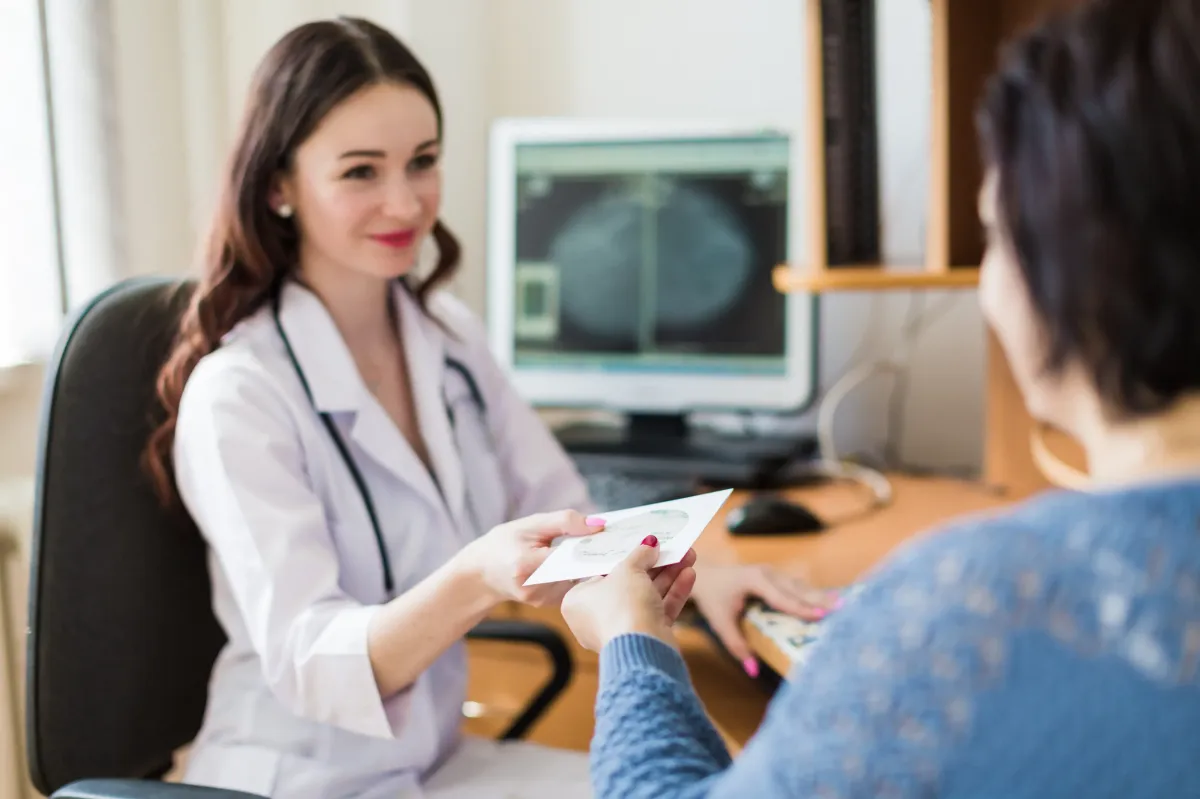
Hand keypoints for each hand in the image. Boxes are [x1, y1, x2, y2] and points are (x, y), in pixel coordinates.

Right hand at [459, 510, 604, 607]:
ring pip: (578, 580)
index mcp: (526, 564)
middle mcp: (533, 586)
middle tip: (615, 543)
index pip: (568, 556)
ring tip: (600, 550)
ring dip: (590, 566)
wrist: (481, 574)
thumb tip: (598, 524)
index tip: (613, 538)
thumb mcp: (529, 524)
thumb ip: (564, 521)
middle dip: (595, 555)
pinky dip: (579, 574)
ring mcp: (541, 599)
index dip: (592, 547)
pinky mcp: (547, 604)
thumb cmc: (503, 543)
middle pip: (577, 570)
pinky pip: (572, 587)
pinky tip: (582, 563)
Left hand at [561, 536, 698, 651]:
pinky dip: (673, 594)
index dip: (623, 556)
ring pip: (647, 596)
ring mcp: (621, 629)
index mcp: (577, 600)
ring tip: (689, 556)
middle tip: (672, 548)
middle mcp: (596, 617)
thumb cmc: (621, 606)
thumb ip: (639, 555)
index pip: (601, 572)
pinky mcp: (643, 638)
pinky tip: (690, 575)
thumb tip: (650, 544)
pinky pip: (658, 611)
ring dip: (669, 575)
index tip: (640, 544)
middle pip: (628, 583)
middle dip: (654, 564)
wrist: (642, 648)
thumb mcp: (628, 570)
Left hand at [690, 563, 837, 674]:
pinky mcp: (776, 576)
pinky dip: (812, 594)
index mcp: (756, 581)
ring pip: (801, 586)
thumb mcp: (720, 623)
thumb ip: (737, 646)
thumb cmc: (713, 598)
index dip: (803, 608)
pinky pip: (797, 586)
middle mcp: (768, 573)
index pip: (783, 598)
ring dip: (820, 596)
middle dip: (821, 600)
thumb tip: (753, 670)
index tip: (823, 616)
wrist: (704, 574)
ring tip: (843, 605)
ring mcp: (773, 572)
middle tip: (845, 609)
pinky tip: (829, 600)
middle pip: (798, 589)